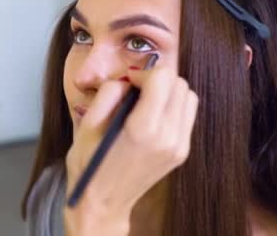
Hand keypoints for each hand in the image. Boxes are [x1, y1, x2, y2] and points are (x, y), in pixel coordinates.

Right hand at [64, 67, 198, 234]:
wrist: (103, 204)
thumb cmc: (90, 163)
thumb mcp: (88, 123)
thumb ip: (109, 92)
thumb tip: (128, 79)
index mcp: (143, 129)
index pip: (163, 78)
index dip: (143, 73)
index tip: (128, 82)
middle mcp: (168, 137)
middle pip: (179, 84)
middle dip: (157, 80)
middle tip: (135, 90)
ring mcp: (179, 146)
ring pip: (188, 97)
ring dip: (168, 92)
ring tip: (145, 102)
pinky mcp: (182, 152)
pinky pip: (187, 114)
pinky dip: (173, 107)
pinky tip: (152, 115)